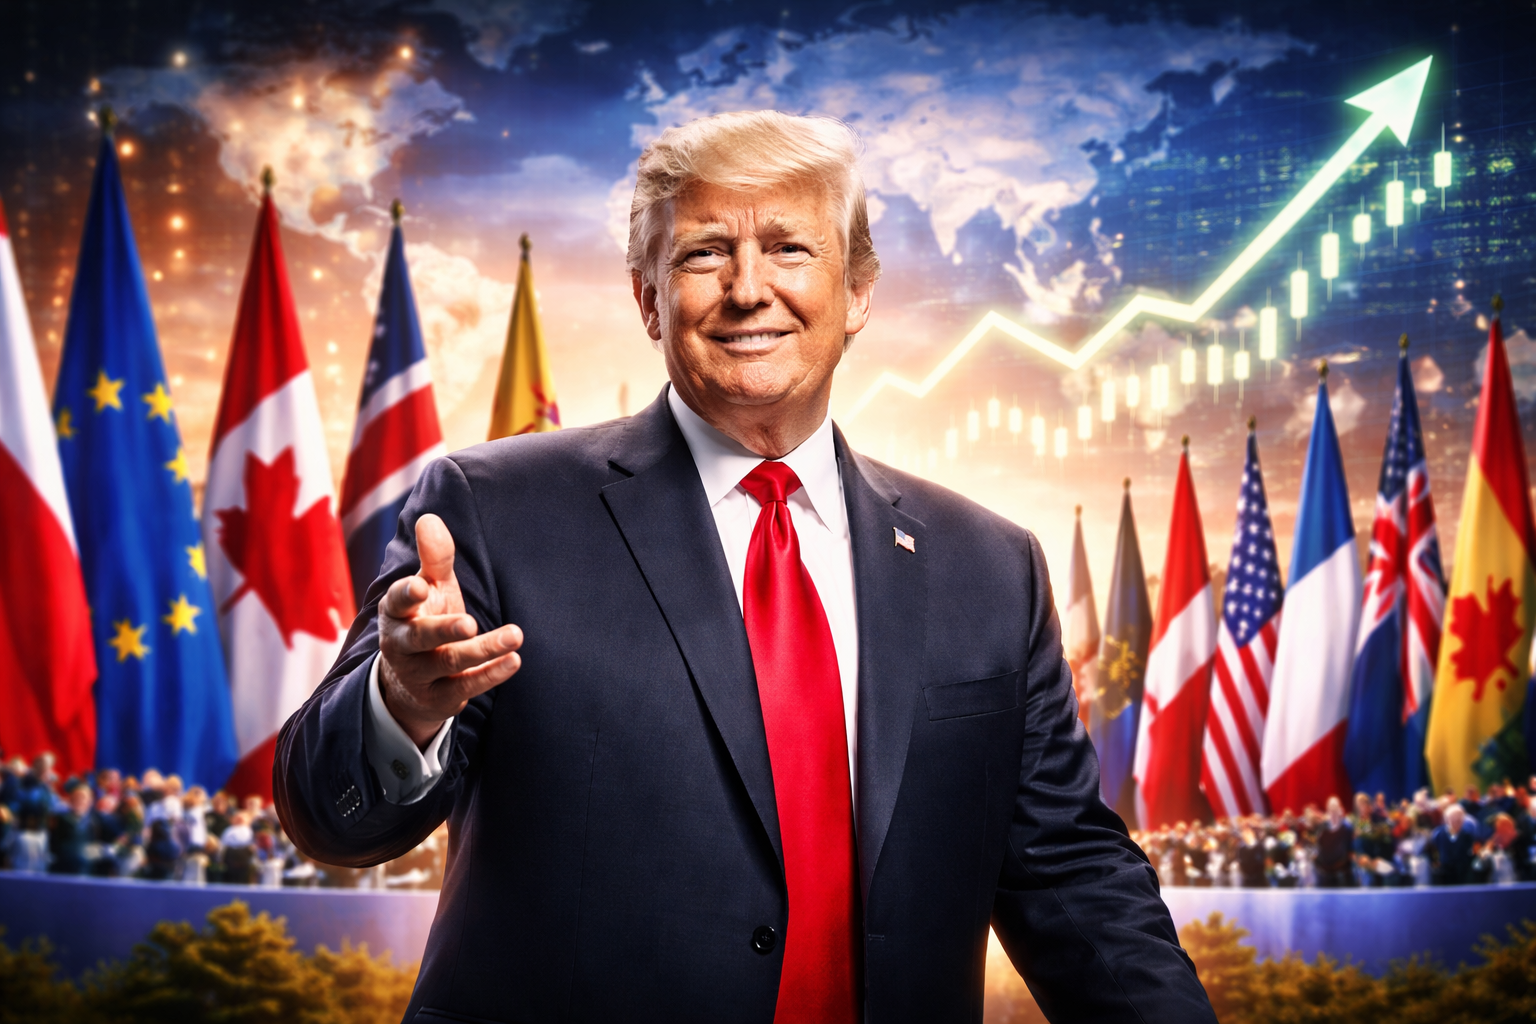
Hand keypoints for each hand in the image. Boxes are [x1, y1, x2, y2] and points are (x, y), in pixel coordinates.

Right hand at [377, 514, 522, 747]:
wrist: (409, 684)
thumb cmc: (425, 619)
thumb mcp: (429, 588)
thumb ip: (434, 558)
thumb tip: (429, 518)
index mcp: (396, 613)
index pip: (396, 601)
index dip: (406, 594)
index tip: (420, 585)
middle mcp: (401, 645)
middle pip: (420, 637)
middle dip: (443, 630)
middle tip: (470, 623)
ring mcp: (419, 674)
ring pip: (449, 663)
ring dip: (483, 650)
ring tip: (515, 636)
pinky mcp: (440, 696)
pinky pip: (466, 686)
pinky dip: (490, 674)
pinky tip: (514, 660)